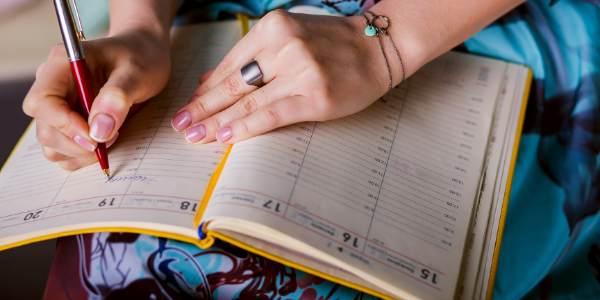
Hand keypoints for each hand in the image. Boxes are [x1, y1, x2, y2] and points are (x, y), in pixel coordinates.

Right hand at [23, 29, 170, 170]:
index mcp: (62, 64)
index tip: (94, 136)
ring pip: (51, 143)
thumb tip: (98, 130)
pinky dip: (82, 155)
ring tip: (111, 136)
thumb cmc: (140, 58)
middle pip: (45, 128)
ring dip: (80, 151)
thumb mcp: (137, 72)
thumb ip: (117, 97)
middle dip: (76, 143)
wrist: (145, 55)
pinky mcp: (68, 121)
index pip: (41, 102)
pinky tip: (105, 141)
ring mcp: (59, 105)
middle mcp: (53, 85)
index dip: (63, 124)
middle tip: (111, 137)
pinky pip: (63, 149)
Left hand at [170, 10, 402, 143]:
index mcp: (273, 28)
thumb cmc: (332, 44)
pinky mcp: (315, 97)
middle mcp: (284, 47)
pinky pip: (271, 115)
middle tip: (180, 124)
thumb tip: (207, 79)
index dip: (206, 88)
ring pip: (247, 102)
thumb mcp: (288, 37)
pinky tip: (225, 137)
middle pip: (232, 84)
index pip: (229, 64)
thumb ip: (249, 57)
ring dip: (216, 121)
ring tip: (194, 135)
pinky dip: (245, 127)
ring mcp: (300, 72)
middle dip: (202, 106)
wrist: (378, 48)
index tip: (190, 105)